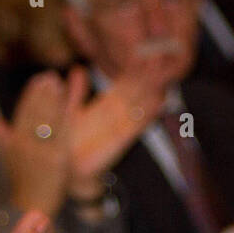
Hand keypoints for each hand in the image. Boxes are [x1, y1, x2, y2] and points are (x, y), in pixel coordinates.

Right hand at [0, 70, 83, 217]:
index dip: (31, 96)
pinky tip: (67, 103)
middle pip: (34, 113)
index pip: (22, 114)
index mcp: (13, 145)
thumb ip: (0, 138)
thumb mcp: (5, 162)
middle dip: (42, 93)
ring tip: (57, 83)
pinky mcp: (57, 161)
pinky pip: (62, 133)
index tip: (37, 80)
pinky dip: (64, 114)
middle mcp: (25, 146)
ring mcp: (41, 153)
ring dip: (52, 99)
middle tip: (49, 77)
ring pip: (47, 119)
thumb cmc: (17, 190)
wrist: (26, 213)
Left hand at [69, 63, 165, 184]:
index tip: (145, 58)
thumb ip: (75, 94)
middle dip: (146, 78)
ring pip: (137, 106)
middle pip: (133, 95)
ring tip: (166, 76)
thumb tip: (78, 69)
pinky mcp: (118, 142)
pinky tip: (160, 102)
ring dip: (151, 92)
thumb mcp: (69, 114)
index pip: (121, 89)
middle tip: (160, 58)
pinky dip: (148, 114)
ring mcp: (117, 129)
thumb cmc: (67, 146)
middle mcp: (112, 118)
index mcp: (101, 110)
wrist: (67, 174)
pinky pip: (135, 125)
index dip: (133, 74)